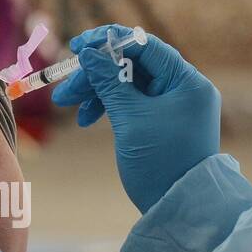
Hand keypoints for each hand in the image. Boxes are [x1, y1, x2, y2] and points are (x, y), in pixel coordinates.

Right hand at [52, 24, 220, 212]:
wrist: (179, 209)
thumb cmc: (160, 163)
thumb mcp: (130, 118)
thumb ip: (109, 81)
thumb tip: (89, 51)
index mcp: (186, 81)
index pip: (145, 46)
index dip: (110, 42)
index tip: (78, 46)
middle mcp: (183, 89)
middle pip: (133, 66)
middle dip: (97, 75)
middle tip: (65, 89)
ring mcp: (173, 106)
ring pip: (129, 86)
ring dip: (97, 92)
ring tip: (68, 106)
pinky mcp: (162, 122)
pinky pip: (132, 104)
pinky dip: (109, 107)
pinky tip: (87, 119)